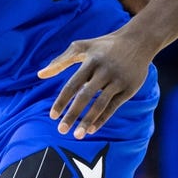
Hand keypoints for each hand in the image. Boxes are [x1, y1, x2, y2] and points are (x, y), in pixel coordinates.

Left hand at [37, 29, 152, 138]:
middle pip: (85, 96)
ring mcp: (118, 80)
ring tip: (77, 135)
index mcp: (91, 61)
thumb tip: (39, 75)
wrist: (138, 41)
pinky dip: (102, 119)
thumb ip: (60, 61)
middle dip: (72, 114)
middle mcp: (105, 71)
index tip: (52, 116)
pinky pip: (113, 107)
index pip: (72, 84)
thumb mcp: (82, 47)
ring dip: (87, 121)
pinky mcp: (129, 89)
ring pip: (100, 104)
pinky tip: (91, 129)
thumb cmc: (103, 46)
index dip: (62, 101)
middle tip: (61, 130)